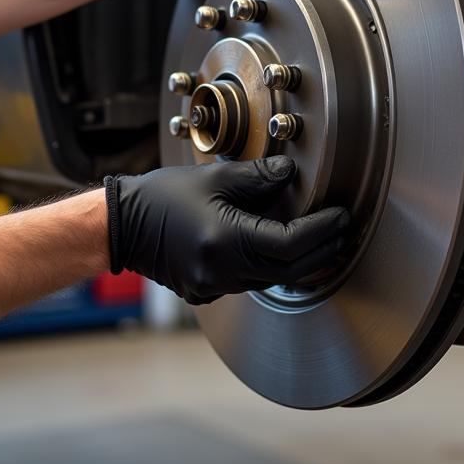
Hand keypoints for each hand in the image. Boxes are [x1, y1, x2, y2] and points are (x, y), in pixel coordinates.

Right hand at [103, 156, 348, 304]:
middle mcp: (223, 272)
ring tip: (320, 236)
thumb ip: (258, 176)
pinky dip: (272, 266)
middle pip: (290, 270)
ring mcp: (215, 286)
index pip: (291, 245)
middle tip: (341, 228)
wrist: (122, 225)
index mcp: (226, 242)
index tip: (340, 215)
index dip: (322, 230)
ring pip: (273, 279)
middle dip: (321, 249)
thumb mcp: (215, 177)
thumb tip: (291, 172)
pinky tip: (281, 247)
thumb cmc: (162, 197)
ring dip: (299, 260)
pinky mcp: (208, 291)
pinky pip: (251, 282)